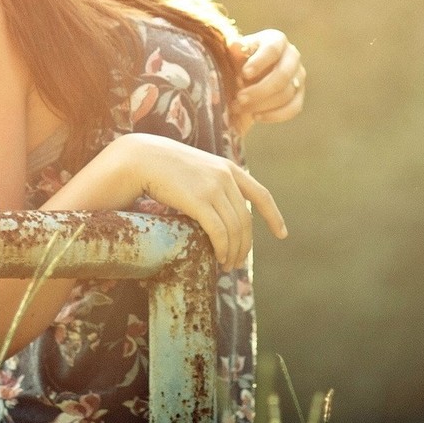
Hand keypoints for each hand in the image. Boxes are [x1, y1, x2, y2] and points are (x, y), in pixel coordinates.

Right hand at [113, 133, 286, 270]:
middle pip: (245, 220)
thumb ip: (212, 183)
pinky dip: (222, 248)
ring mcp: (213, 188)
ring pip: (234, 229)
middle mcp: (226, 176)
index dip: (274, 216)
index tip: (282, 234)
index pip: (260, 194)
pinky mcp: (198, 200)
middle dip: (245, 245)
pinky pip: (218, 232)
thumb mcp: (196, 169)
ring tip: (227, 265)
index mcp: (228, 168)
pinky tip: (218, 258)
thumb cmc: (164, 166)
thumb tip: (221, 209)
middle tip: (237, 262)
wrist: (141, 157)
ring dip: (233, 252)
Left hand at [230, 28, 305, 132]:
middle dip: (260, 90)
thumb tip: (236, 46)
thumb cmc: (240, 59)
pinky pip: (293, 108)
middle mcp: (292, 56)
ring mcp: (299, 76)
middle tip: (239, 98)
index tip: (244, 74)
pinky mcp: (299, 94)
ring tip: (239, 108)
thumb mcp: (235, 51)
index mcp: (277, 40)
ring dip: (261, 104)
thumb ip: (236, 51)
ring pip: (286, 94)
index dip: (259, 62)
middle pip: (282, 75)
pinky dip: (275, 115)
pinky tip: (256, 117)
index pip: (272, 50)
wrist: (248, 73)